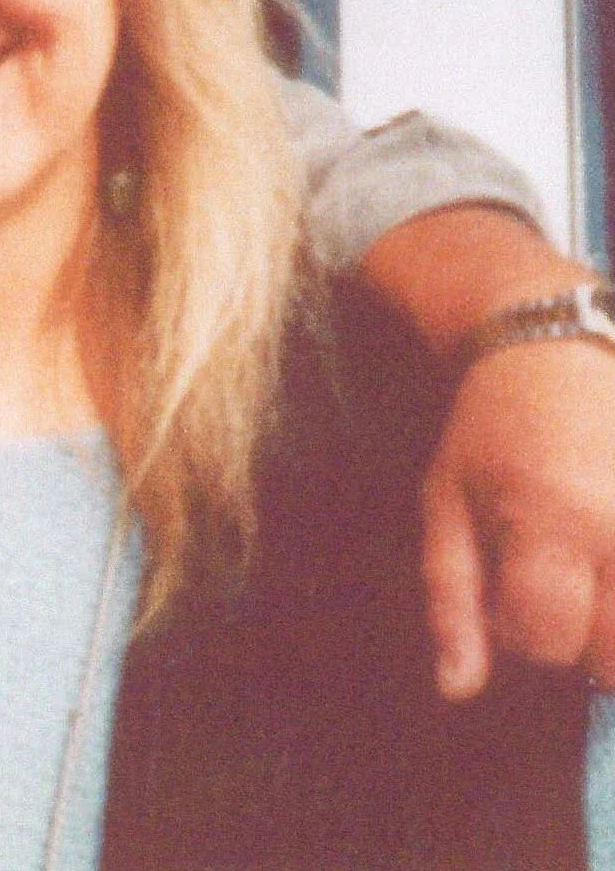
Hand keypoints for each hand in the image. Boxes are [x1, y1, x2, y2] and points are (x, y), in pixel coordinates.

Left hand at [421, 338, 614, 698]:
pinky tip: (611, 563)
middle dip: (587, 643)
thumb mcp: (445, 503)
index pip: (547, 640)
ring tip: (599, 575)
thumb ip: (451, 601)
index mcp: (552, 521)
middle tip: (570, 588)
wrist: (562, 352)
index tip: (515, 589)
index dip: (524, 631)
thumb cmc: (492, 431)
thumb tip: (457, 692)